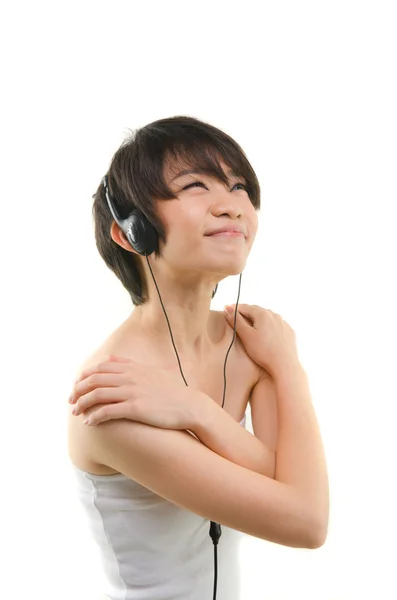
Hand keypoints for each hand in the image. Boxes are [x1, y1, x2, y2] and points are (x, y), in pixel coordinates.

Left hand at [68, 354, 200, 428]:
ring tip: (76, 412)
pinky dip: (94, 416)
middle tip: (71, 401)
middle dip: (78, 390)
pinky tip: (89, 422)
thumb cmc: (170, 391)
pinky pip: (107, 411)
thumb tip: (111, 358)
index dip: (84, 377)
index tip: (76, 386)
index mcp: (132, 368)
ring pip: (97, 395)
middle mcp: (130, 377)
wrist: (189, 406)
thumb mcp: (150, 371)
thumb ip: (128, 364)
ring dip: (82, 404)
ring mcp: (132, 392)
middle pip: (94, 380)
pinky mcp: (135, 408)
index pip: (99, 368)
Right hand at [224, 304, 299, 376]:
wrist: (285, 365)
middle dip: (245, 313)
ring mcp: (283, 323)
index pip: (245, 307)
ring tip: (250, 325)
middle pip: (256, 311)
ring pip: (267, 317)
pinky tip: (265, 333)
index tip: (227, 310)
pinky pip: (276, 325)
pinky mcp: (288, 331)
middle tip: (236, 317)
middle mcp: (274, 315)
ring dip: (257, 319)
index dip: (234, 309)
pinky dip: (268, 326)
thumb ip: (236, 321)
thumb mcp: (246, 336)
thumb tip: (229, 309)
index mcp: (263, 314)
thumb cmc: (265, 352)